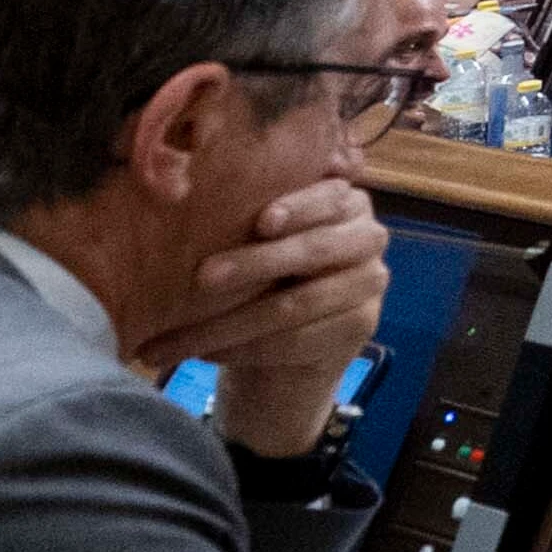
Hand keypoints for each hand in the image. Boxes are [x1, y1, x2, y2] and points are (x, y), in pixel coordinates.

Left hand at [139, 175, 388, 450]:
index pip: (329, 198)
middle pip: (313, 249)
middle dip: (254, 263)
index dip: (298, 209)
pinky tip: (207, 353)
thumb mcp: (264, 240)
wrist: (295, 343)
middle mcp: (369, 237)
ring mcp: (372, 283)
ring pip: (297, 304)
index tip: (261, 222)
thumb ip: (251, 222)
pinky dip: (245, 349)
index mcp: (346, 202)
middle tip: (203, 277)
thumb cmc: (269, 274)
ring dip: (232, 322)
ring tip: (179, 335)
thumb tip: (186, 204)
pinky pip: (297, 341)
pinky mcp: (361, 327)